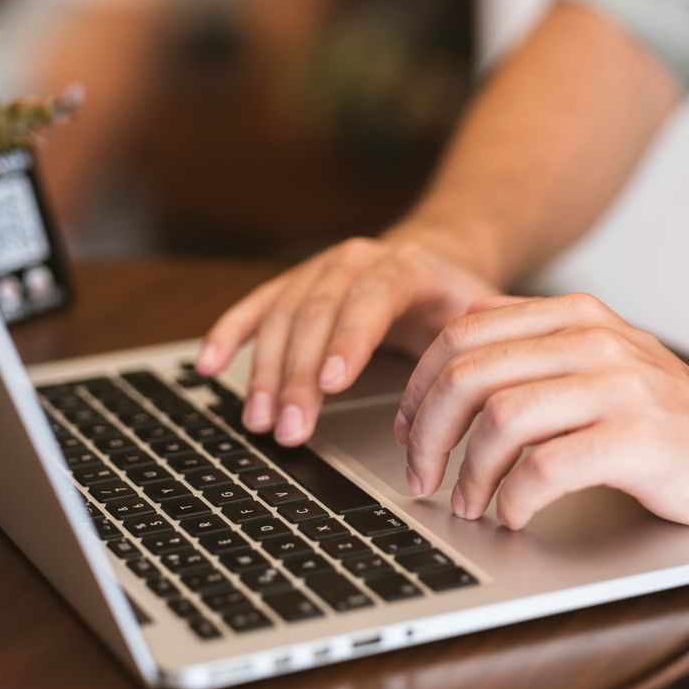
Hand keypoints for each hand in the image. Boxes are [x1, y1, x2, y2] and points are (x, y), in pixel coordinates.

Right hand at [198, 236, 498, 446]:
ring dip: (265, 373)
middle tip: (289, 430)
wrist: (436, 259)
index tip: (332, 384)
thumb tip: (477, 374)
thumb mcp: (481, 315)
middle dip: (299, 377)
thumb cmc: (457, 302)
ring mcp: (319, 270)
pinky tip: (207, 365)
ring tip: (259, 422)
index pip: (372, 301)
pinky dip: (228, 335)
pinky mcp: (292, 285)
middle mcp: (355, 261)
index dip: (349, 341)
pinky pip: (255, 308)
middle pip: (318, 316)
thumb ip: (479, 341)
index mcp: (405, 267)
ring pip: (283, 316)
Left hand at [395, 293, 688, 537]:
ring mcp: (619, 387)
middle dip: (428, 434)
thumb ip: (541, 348)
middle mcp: (594, 340)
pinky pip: (546, 467)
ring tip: (468, 504)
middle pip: (469, 375)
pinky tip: (514, 516)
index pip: (463, 333)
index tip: (408, 429)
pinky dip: (514, 499)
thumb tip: (457, 350)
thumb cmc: (674, 418)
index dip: (419, 386)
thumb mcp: (604, 361)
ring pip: (500, 418)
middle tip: (422, 476)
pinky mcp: (639, 440)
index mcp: (576, 316)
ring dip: (468, 472)